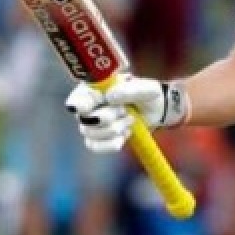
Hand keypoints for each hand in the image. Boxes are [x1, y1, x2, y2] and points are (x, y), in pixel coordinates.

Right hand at [65, 76, 188, 152]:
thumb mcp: (146, 88)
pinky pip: (94, 146)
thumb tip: (110, 96)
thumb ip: (129, 90)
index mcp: (95, 87)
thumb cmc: (148, 94)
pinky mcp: (98, 138)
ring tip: (129, 120)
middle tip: (125, 111)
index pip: (78, 97)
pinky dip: (111, 144)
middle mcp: (89, 105)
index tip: (85, 108)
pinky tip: (125, 135)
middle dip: (108, 117)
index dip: (78, 104)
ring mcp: (91, 123)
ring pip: (90, 134)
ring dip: (114, 129)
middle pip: (85, 119)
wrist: (156, 111)